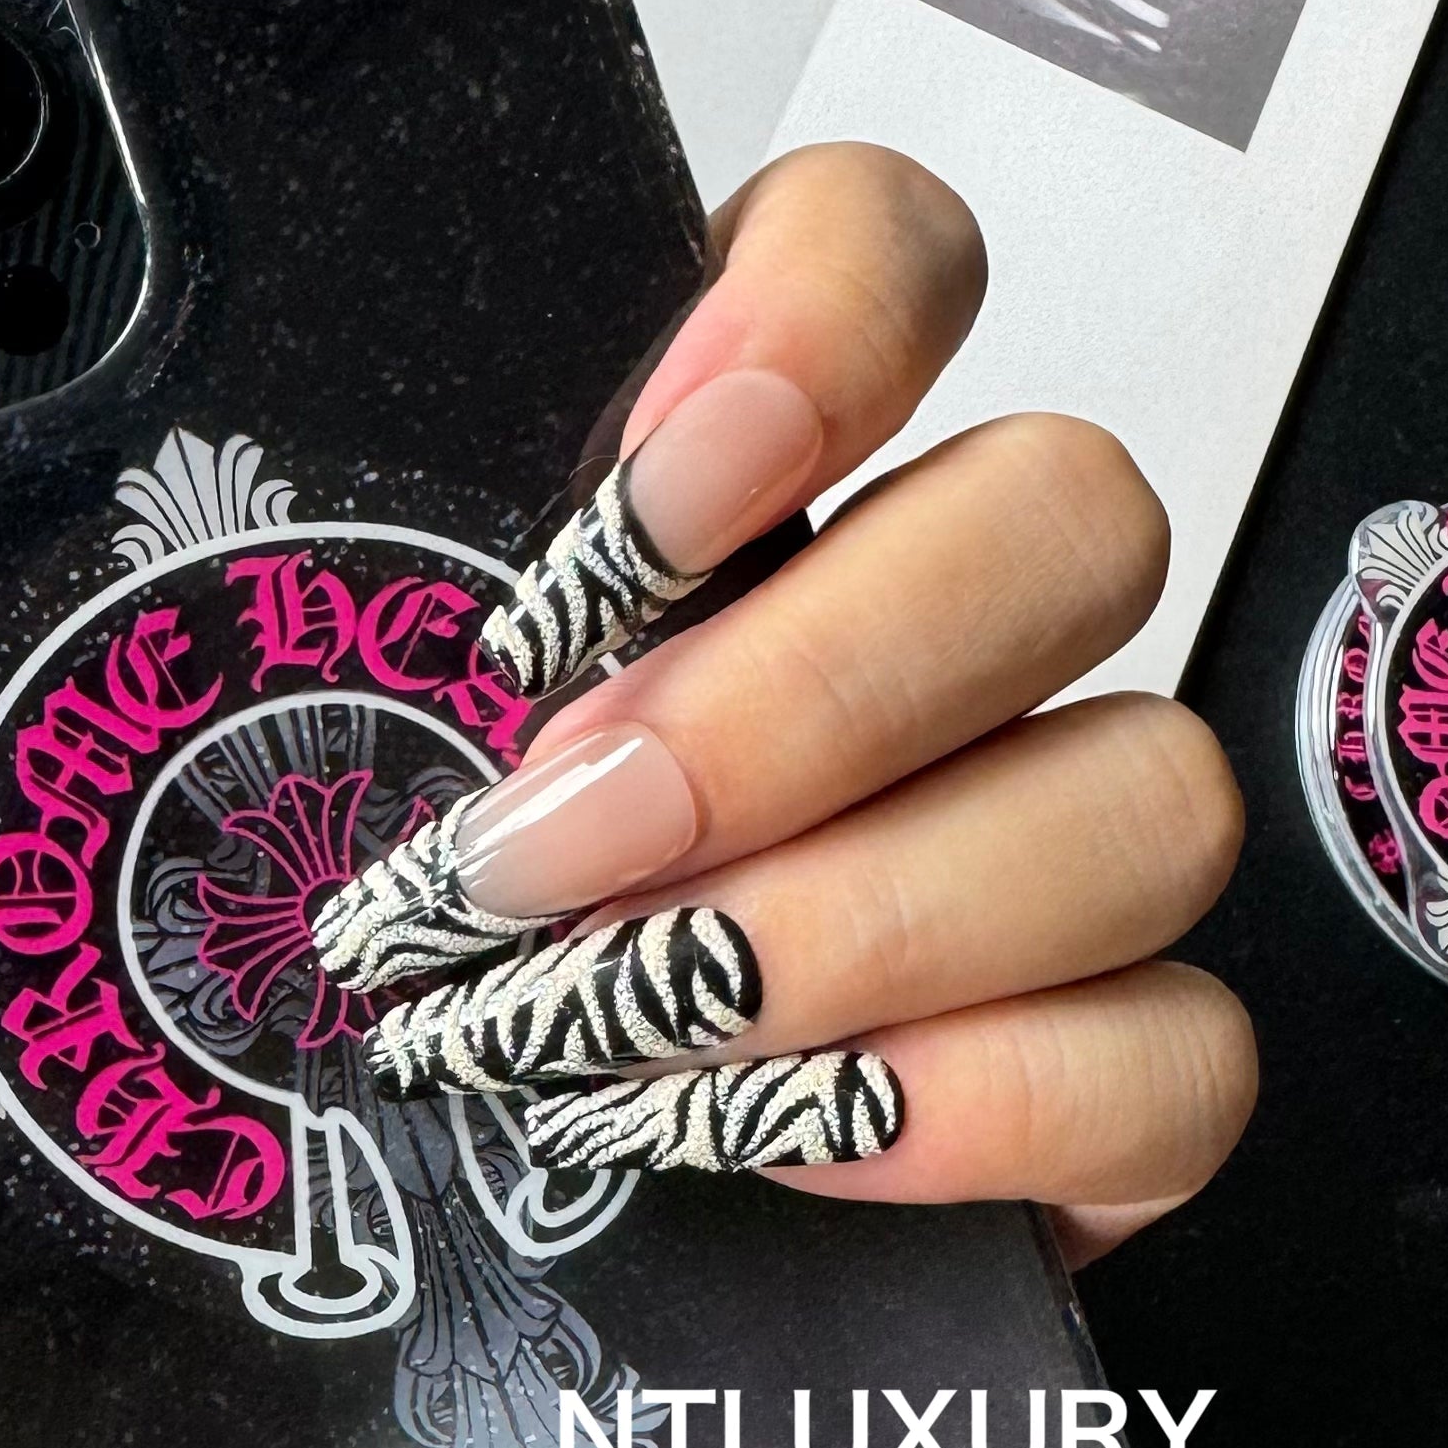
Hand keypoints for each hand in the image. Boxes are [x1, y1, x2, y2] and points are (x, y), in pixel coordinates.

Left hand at [320, 143, 1253, 1267]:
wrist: (528, 1191)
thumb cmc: (440, 926)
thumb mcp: (367, 737)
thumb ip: (379, 633)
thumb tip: (268, 638)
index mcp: (774, 483)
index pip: (896, 257)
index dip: (814, 335)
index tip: (626, 525)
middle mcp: (970, 621)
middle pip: (1071, 518)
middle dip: (804, 701)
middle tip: (557, 848)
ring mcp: (1080, 835)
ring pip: (1149, 789)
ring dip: (863, 921)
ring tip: (616, 1020)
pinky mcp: (1132, 1061)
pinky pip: (1179, 1057)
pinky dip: (975, 1101)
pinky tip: (774, 1131)